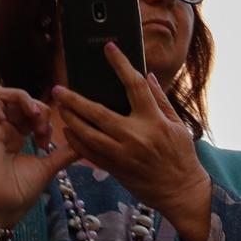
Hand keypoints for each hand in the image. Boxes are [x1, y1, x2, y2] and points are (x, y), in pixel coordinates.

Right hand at [0, 87, 77, 229]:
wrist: (3, 207)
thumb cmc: (21, 191)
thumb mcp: (49, 167)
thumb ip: (66, 154)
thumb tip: (86, 144)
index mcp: (17, 134)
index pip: (28, 108)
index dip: (42, 115)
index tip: (47, 139)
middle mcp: (3, 128)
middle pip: (13, 96)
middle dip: (32, 103)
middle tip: (41, 124)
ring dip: (14, 97)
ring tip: (28, 115)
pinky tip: (4, 120)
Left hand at [52, 45, 211, 240]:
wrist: (180, 191)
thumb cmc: (182, 156)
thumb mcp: (178, 126)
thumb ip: (160, 100)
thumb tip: (146, 75)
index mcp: (153, 121)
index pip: (134, 85)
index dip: (121, 64)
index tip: (109, 48)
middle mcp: (135, 136)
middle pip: (97, 112)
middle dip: (74, 99)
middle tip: (58, 89)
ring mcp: (122, 154)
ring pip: (87, 134)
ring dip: (70, 119)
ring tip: (60, 108)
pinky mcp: (115, 169)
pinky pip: (88, 153)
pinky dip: (76, 141)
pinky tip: (68, 131)